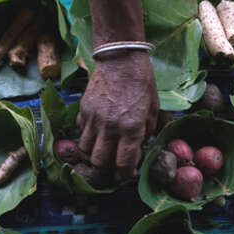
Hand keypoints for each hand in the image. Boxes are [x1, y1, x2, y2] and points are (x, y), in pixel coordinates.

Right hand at [77, 50, 158, 179]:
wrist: (120, 58)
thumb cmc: (142, 82)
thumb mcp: (154, 108)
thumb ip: (147, 131)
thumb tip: (140, 148)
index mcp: (131, 128)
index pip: (124, 164)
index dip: (125, 174)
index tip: (127, 174)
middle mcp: (110, 127)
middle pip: (99, 163)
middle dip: (104, 172)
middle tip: (110, 171)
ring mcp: (93, 119)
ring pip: (85, 150)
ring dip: (92, 156)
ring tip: (101, 153)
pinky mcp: (83, 110)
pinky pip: (80, 132)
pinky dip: (87, 137)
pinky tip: (96, 133)